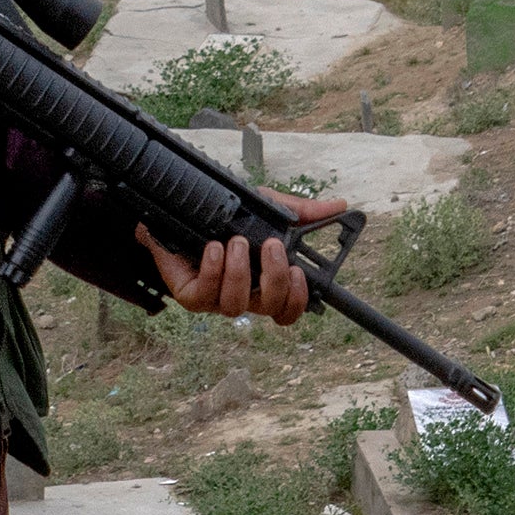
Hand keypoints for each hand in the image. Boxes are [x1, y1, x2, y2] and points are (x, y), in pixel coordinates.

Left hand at [143, 194, 354, 322]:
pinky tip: (214, 248)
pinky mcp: (191, 296)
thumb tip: (340, 205)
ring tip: (237, 241)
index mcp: (265, 280)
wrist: (174, 211)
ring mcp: (217, 297)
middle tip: (272, 246)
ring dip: (240, 272)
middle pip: (272, 309)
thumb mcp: (264, 207)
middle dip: (275, 279)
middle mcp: (245, 294)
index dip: (299, 300)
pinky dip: (214, 270)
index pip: (290, 307)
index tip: (301, 274)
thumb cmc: (222, 215)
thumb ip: (299, 210)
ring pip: (237, 305)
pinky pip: (206, 296)